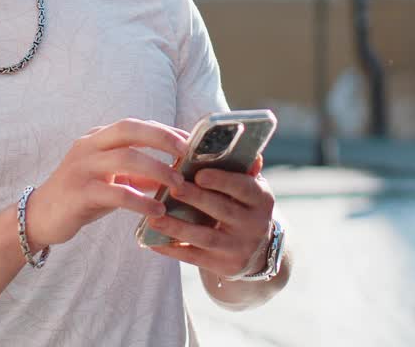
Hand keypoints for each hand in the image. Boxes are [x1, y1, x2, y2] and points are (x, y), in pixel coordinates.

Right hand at [23, 119, 188, 248]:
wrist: (40, 217)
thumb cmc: (82, 196)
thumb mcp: (112, 180)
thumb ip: (140, 174)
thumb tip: (176, 173)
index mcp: (97, 138)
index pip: (135, 125)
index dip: (164, 131)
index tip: (190, 142)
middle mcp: (88, 146)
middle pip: (129, 129)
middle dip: (161, 137)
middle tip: (186, 153)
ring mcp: (81, 168)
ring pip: (125, 158)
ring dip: (157, 170)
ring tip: (178, 186)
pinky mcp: (78, 193)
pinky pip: (115, 193)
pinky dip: (140, 200)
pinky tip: (157, 210)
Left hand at [146, 155, 275, 278]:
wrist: (258, 251)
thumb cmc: (245, 207)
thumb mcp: (252, 188)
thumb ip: (242, 169)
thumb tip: (240, 147)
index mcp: (261, 199)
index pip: (244, 187)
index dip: (222, 181)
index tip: (199, 173)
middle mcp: (254, 224)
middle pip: (222, 210)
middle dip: (196, 199)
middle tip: (172, 188)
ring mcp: (239, 247)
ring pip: (206, 237)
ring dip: (178, 227)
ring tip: (153, 217)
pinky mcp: (224, 266)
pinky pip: (195, 258)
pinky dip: (173, 249)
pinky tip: (153, 241)